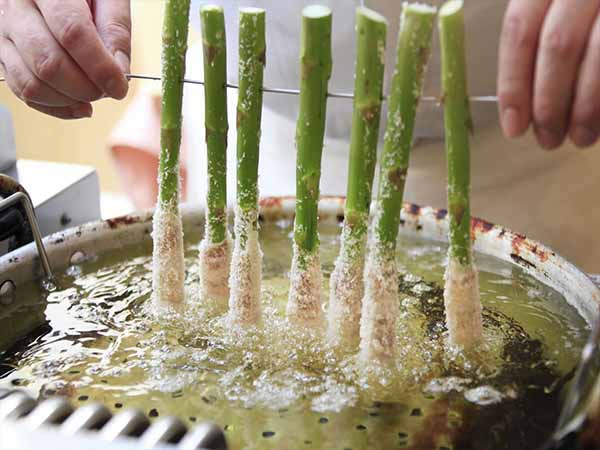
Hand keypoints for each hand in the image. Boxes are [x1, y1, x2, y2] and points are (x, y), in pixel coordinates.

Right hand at [0, 0, 130, 118]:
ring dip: (70, 100)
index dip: (99, 67)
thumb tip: (119, 71)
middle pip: (48, 62)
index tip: (119, 87)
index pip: (72, 32)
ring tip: (95, 95)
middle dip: (86, 88)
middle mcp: (15, 7)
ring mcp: (3, 33)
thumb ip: (116, 28)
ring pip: (31, 82)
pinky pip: (23, 91)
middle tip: (108, 90)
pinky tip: (79, 105)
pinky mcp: (1, 54)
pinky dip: (55, 107)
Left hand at [498, 0, 599, 148]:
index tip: (513, 127)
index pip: (520, 30)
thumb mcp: (555, 14)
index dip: (513, 84)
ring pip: (598, 57)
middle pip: (558, 46)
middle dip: (549, 104)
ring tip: (580, 137)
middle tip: (548, 140)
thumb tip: (518, 108)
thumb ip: (536, 46)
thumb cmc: (582, 13)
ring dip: (585, 109)